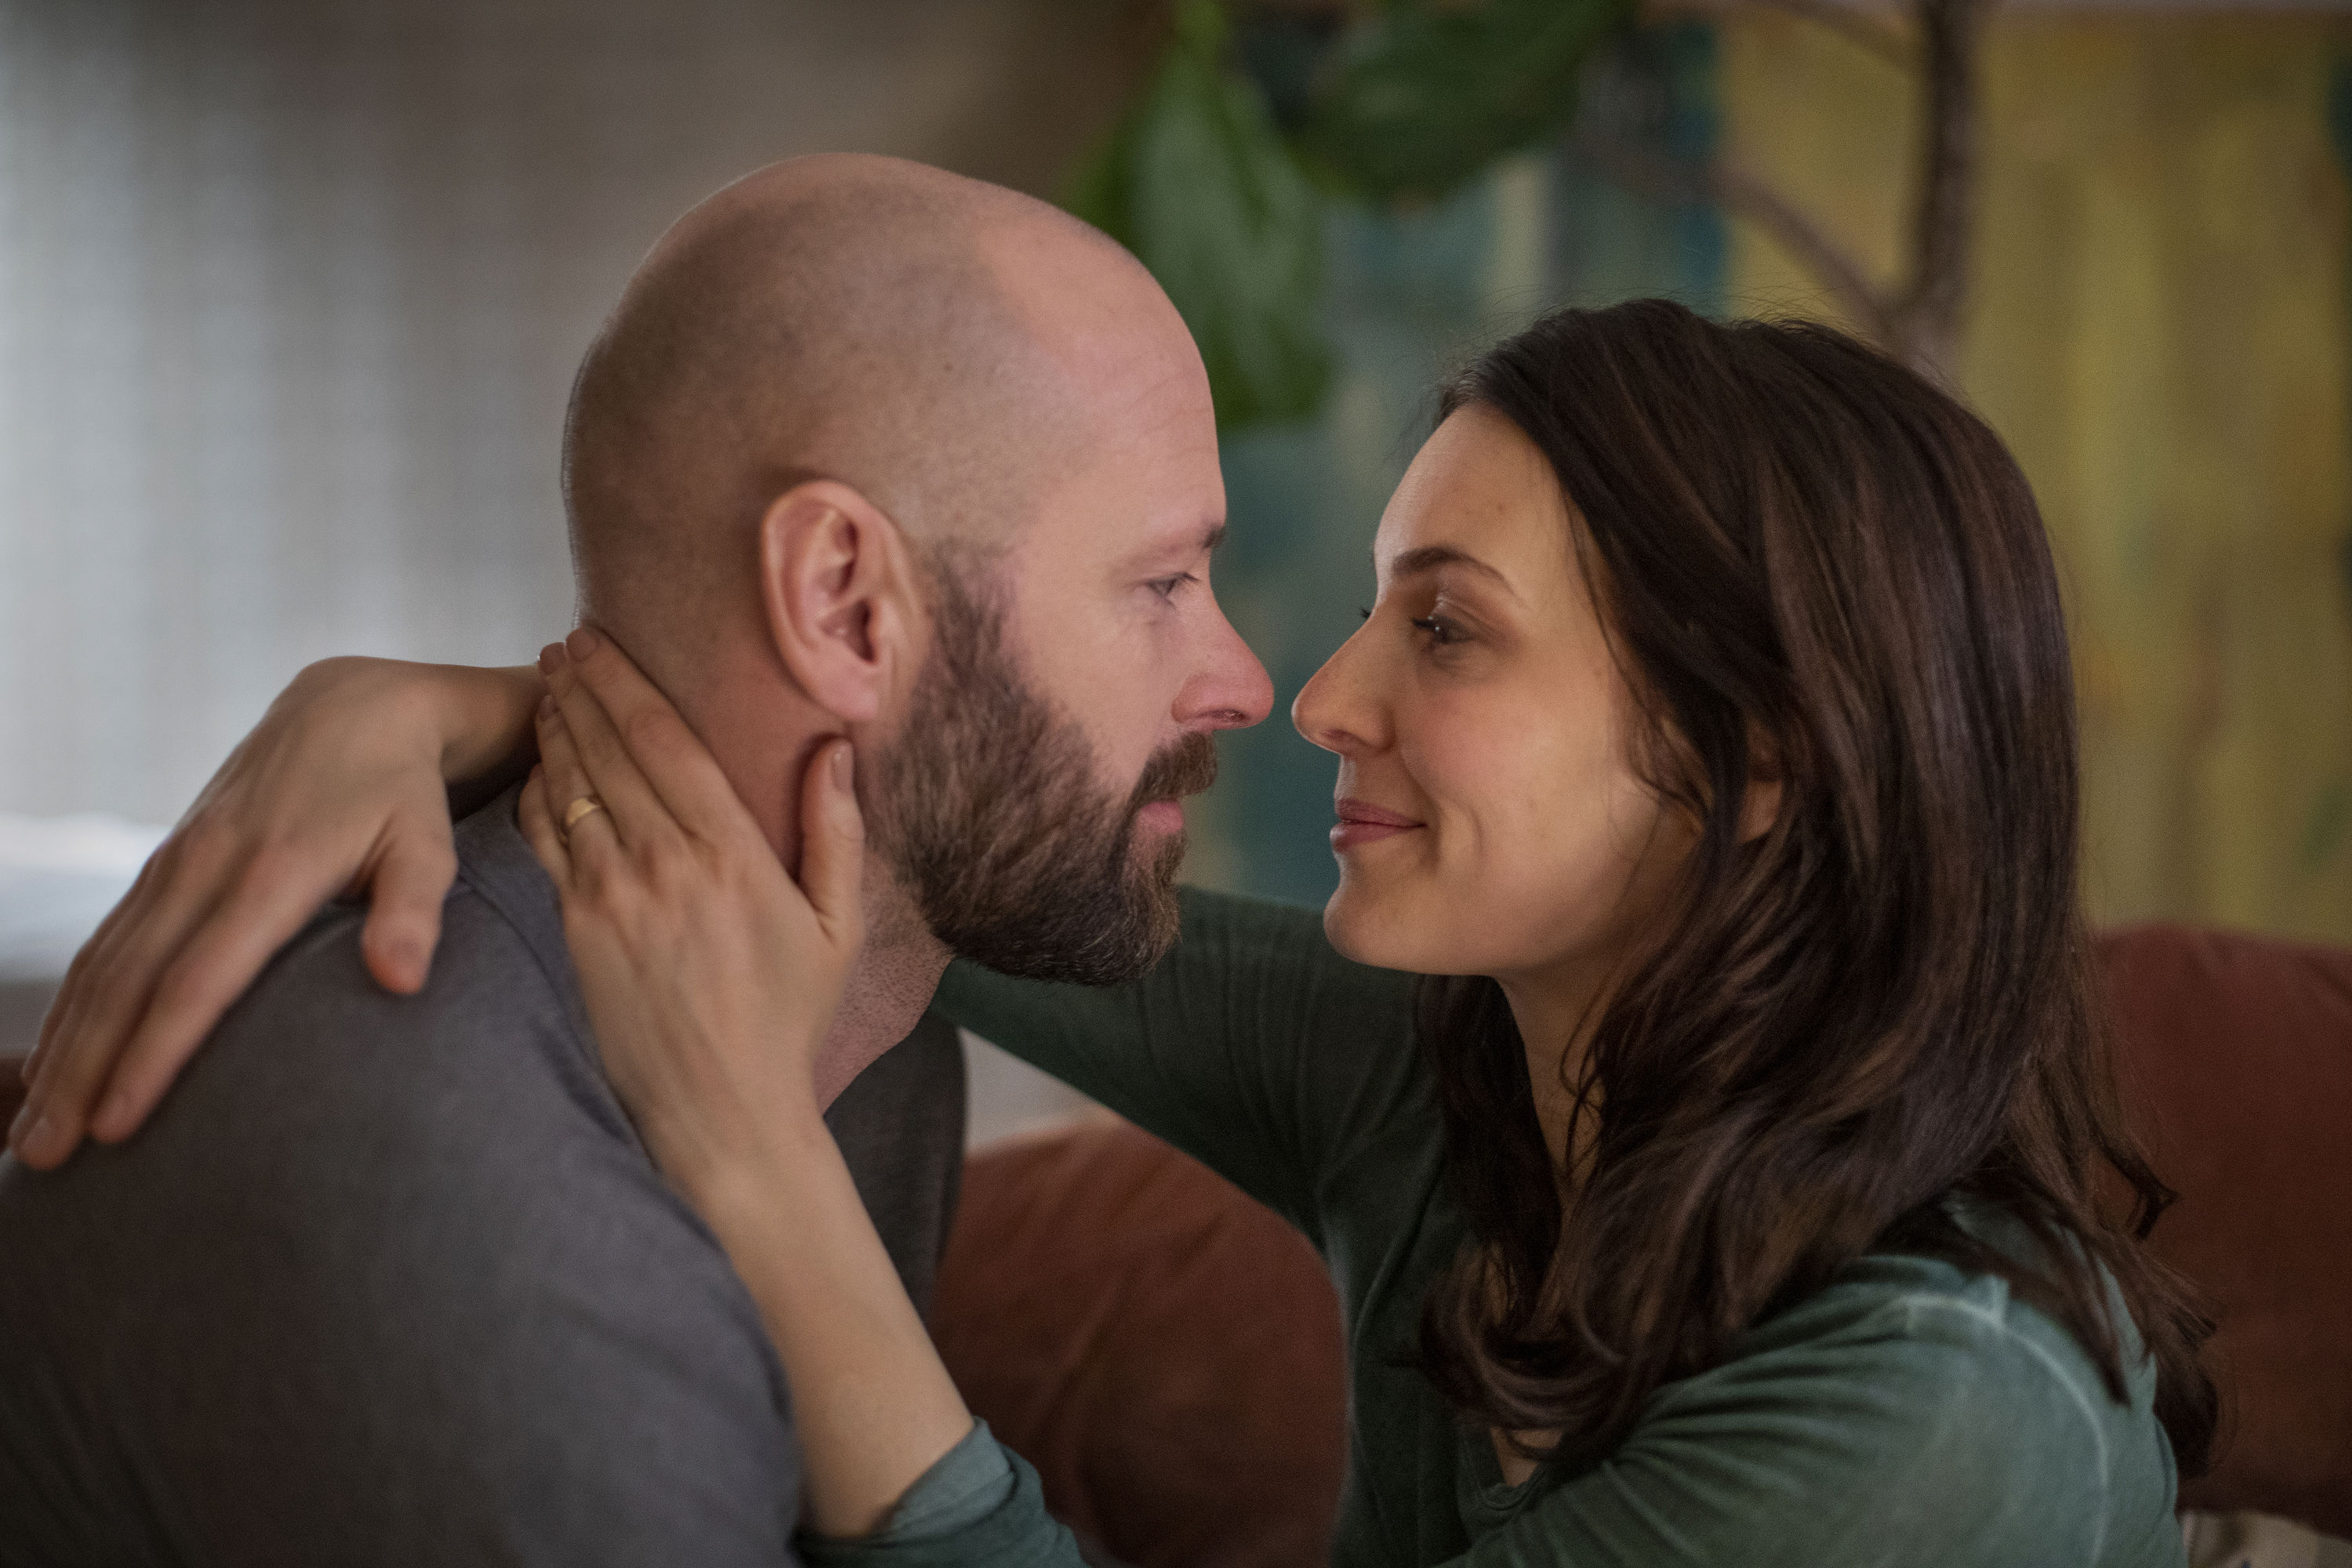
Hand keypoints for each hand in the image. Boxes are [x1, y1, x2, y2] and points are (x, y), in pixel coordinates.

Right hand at [8, 657, 540, 1168]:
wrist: (356, 708)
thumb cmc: (404, 793)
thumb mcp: (429, 842)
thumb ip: (414, 910)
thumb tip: (402, 981)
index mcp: (271, 872)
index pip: (199, 980)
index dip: (154, 1055)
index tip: (118, 1125)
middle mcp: (204, 868)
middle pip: (126, 985)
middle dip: (80, 1074)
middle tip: (43, 1158)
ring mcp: (174, 864)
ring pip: (100, 967)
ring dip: (61, 1050)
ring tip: (29, 1134)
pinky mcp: (164, 865)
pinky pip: (104, 943)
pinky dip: (71, 1007)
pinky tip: (51, 1063)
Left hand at [517, 631, 863, 1194]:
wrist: (721, 1111)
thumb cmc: (787, 1020)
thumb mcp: (838, 928)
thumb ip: (836, 833)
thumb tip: (834, 749)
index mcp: (733, 855)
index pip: (668, 741)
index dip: (628, 682)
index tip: (601, 640)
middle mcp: (665, 865)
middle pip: (611, 750)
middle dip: (583, 689)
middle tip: (562, 645)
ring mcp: (611, 898)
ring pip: (572, 788)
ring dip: (555, 729)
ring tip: (544, 685)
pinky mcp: (576, 931)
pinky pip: (545, 843)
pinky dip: (536, 794)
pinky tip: (535, 764)